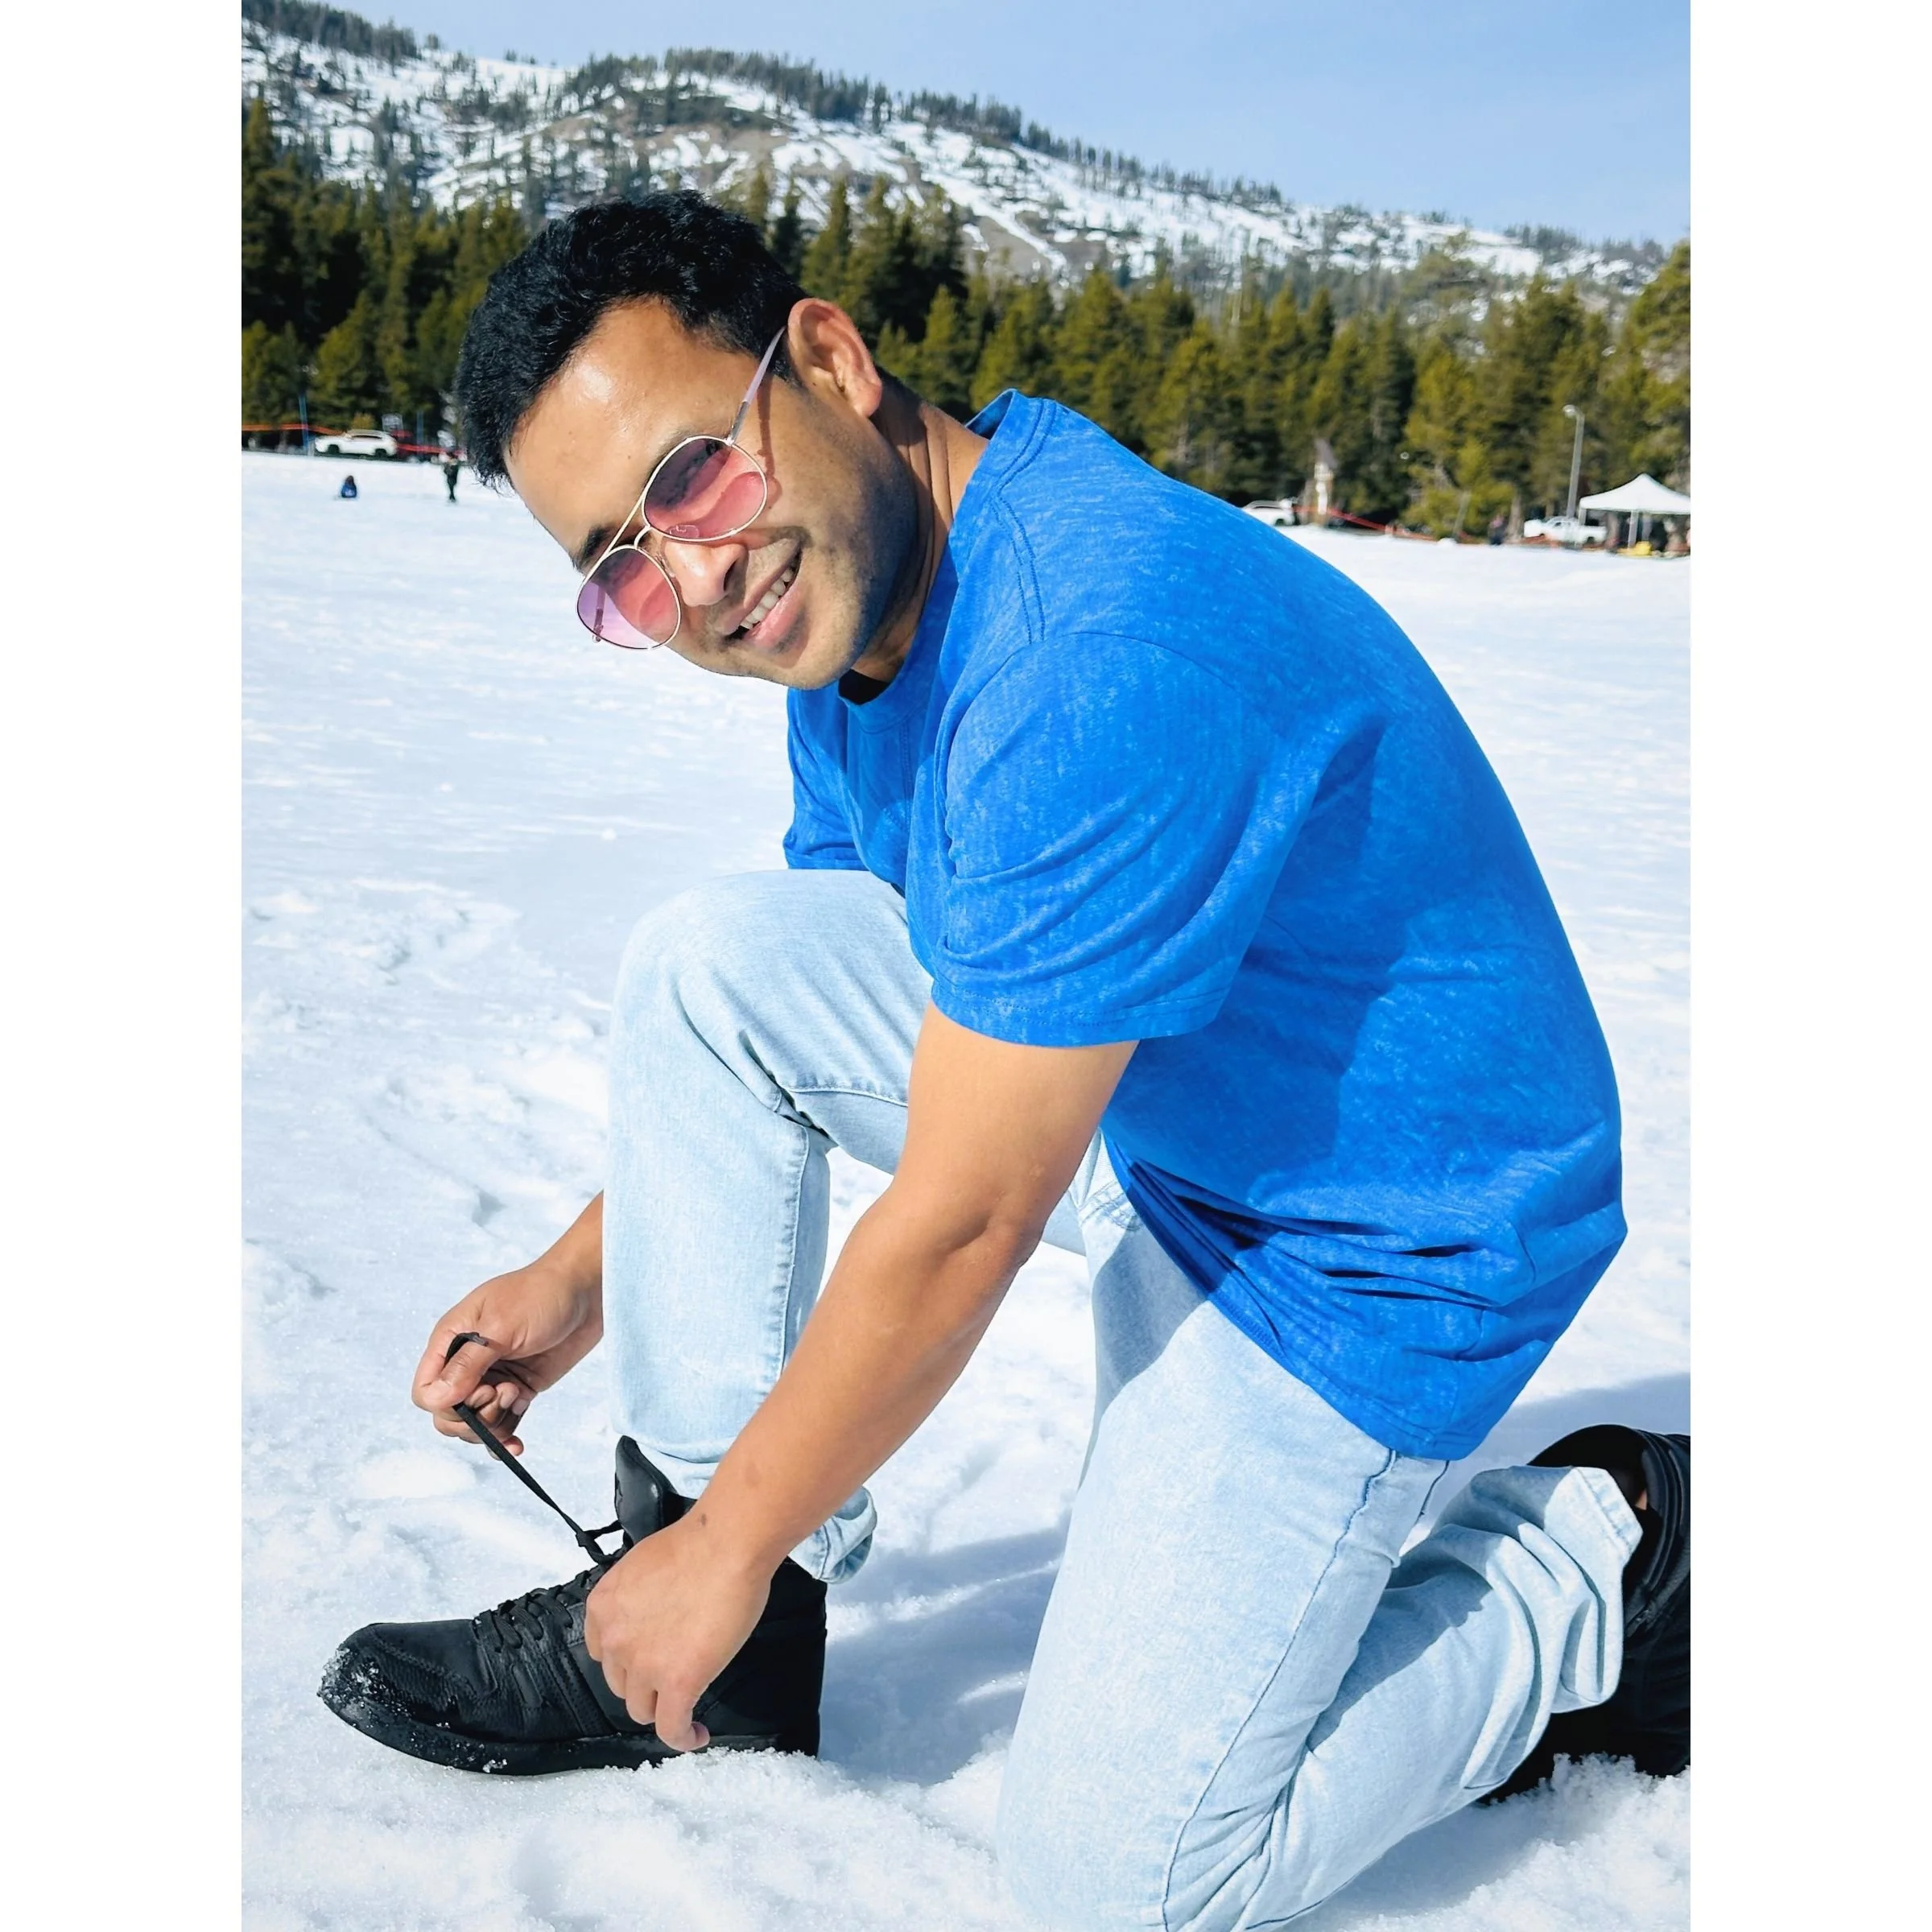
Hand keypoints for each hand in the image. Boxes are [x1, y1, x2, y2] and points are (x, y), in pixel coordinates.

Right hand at [412, 1255, 601, 1454]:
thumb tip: (438, 1399)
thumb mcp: (501, 1326)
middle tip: (503, 1393)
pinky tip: (517, 1445)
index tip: (481, 1390)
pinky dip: (506, 1437)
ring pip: (476, 1424)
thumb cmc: (540, 1294)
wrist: (587, 1290)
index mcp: (451, 1340)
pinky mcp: (518, 1388)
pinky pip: (502, 1424)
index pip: (426, 1391)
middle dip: (473, 1417)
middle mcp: (467, 1362)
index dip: (446, 1404)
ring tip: (518, 1394)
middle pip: (448, 1415)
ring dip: (495, 1423)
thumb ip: (468, 1364)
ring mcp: (493, 1377)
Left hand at [583, 1512, 771, 1751]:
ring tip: (687, 1704)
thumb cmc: (698, 1544)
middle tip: (675, 1671)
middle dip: (645, 1682)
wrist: (726, 1545)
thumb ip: (638, 1599)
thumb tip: (655, 1615)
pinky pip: (672, 1728)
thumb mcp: (644, 1566)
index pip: (602, 1652)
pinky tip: (697, 1735)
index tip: (647, 1660)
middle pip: (622, 1683)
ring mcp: (643, 1665)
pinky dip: (683, 1737)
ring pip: (643, 1709)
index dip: (627, 1659)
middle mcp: (614, 1640)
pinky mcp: (677, 1684)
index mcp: (603, 1606)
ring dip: (663, 1707)